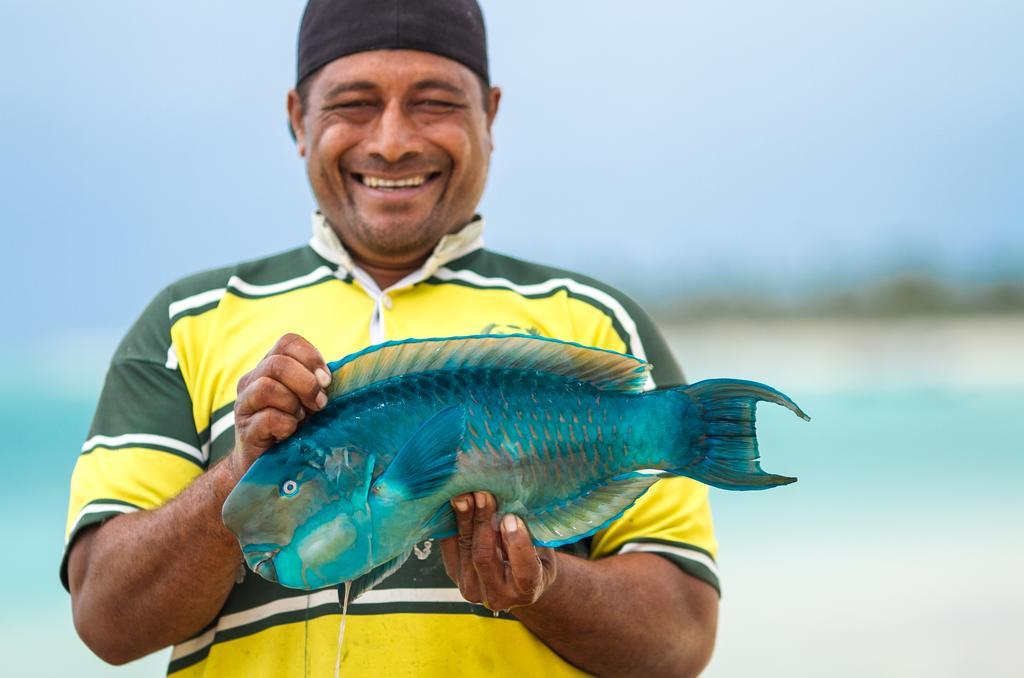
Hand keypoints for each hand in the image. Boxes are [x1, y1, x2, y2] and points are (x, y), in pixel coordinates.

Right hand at [229, 333, 330, 481]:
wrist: (267, 465)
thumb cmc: (293, 427)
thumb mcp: (308, 400)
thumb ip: (317, 383)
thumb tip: (337, 375)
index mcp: (269, 367)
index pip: (287, 342)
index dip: (311, 357)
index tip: (326, 381)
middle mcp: (251, 381)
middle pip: (277, 363)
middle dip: (306, 383)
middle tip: (320, 404)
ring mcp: (244, 405)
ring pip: (267, 387)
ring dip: (294, 404)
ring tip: (301, 419)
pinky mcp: (245, 430)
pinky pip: (269, 418)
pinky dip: (287, 425)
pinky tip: (290, 433)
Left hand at [440, 491, 557, 610]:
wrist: (516, 583)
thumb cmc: (536, 558)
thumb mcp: (543, 548)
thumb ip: (531, 533)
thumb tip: (514, 503)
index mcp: (527, 589)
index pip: (524, 569)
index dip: (517, 542)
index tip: (511, 517)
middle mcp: (498, 596)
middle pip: (484, 556)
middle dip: (483, 522)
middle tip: (482, 494)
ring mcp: (472, 589)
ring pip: (465, 548)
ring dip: (464, 518)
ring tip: (466, 494)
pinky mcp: (454, 575)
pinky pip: (449, 546)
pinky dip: (451, 523)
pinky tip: (454, 502)